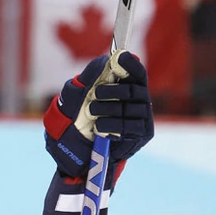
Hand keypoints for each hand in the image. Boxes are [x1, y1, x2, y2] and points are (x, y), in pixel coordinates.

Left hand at [43, 51, 153, 179]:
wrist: (73, 156)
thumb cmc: (74, 123)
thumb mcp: (74, 97)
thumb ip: (88, 78)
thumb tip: (104, 59)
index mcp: (125, 88)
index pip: (136, 72)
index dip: (131, 64)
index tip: (120, 58)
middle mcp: (138, 101)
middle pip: (134, 88)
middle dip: (114, 90)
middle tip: (96, 95)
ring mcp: (142, 118)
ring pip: (132, 106)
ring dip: (109, 108)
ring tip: (92, 113)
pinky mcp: (141, 135)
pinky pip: (131, 125)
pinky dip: (113, 124)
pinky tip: (99, 128)